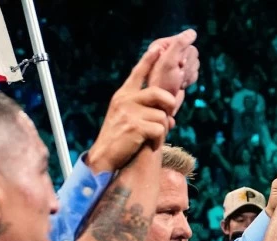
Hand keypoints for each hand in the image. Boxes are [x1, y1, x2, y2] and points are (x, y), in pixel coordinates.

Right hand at [87, 44, 182, 171]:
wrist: (104, 156)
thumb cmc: (119, 138)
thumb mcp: (128, 117)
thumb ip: (146, 109)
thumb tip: (172, 111)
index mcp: (123, 95)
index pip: (138, 73)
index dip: (149, 60)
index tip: (158, 48)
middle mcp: (125, 99)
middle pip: (158, 93)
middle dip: (169, 105)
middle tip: (169, 116)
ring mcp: (129, 112)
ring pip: (162, 116)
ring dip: (162, 129)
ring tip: (152, 137)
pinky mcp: (135, 126)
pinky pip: (159, 129)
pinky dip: (158, 140)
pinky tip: (150, 144)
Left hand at [146, 29, 199, 116]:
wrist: (161, 107)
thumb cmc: (162, 84)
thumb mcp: (169, 62)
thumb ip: (179, 45)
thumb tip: (193, 32)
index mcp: (162, 45)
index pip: (185, 41)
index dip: (185, 55)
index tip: (179, 65)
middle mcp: (168, 53)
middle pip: (192, 52)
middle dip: (188, 66)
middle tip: (178, 75)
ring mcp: (176, 64)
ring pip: (195, 62)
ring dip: (189, 74)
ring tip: (178, 81)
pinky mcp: (181, 74)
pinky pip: (194, 72)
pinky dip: (190, 79)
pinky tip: (181, 85)